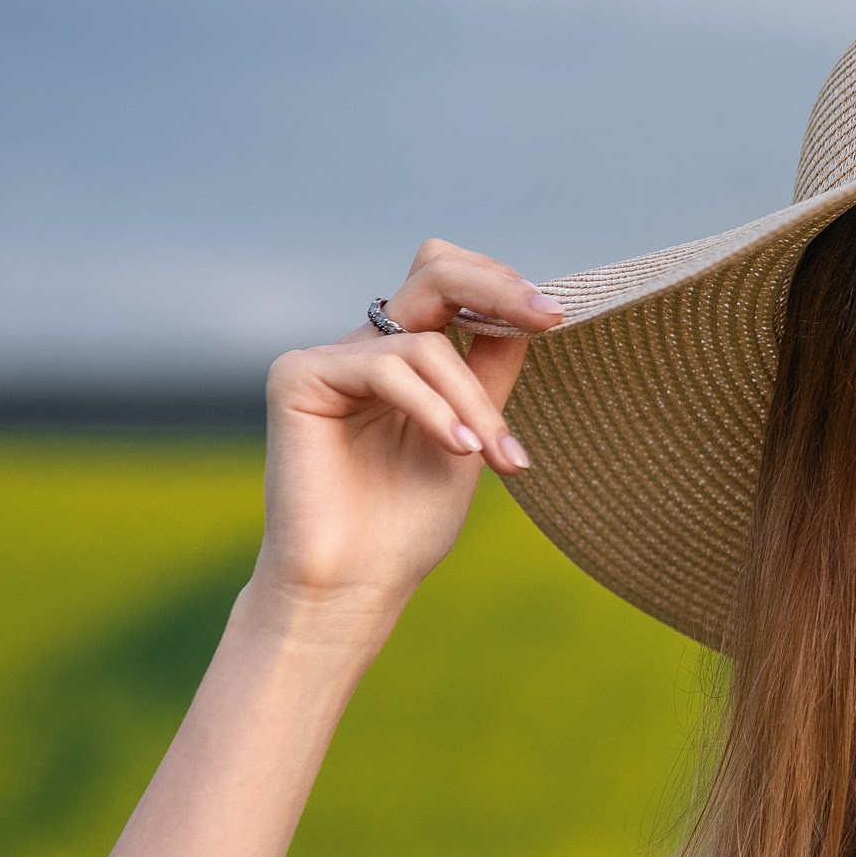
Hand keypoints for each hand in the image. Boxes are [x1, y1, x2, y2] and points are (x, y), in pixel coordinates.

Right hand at [253, 240, 564, 614]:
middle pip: (434, 271)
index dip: (503, 288)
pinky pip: (388, 369)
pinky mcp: (297, 376)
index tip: (558, 315)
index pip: (453, 286)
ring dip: (475, 404)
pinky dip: (435, 409)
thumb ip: (489, 376)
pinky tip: (459, 451)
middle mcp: (366, 349)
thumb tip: (529, 314)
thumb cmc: (406, 527)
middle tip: (547, 317)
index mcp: (404, 358)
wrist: (353, 585)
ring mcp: (328, 359)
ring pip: (426, 344)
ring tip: (496, 458)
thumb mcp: (472, 438)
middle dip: (498, 288)